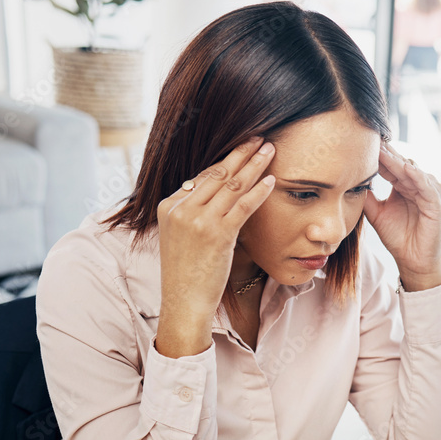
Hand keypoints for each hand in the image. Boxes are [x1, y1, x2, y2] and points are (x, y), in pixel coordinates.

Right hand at [155, 138, 275, 356]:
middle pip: (217, 174)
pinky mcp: (218, 234)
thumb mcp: (180, 236)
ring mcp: (199, 220)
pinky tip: (272, 180)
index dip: (225, 162)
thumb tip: (210, 189)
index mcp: (169, 206)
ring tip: (270, 150)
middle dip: (241, 154)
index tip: (241, 149)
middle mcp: (181, 209)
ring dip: (254, 165)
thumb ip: (192, 212)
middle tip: (259, 138)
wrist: (184, 302)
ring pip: (232, 185)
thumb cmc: (187, 272)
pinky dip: (259, 191)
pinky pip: (243, 206)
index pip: (202, 177)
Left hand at [364, 143, 440, 291]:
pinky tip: (406, 168)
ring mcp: (428, 192)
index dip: (376, 156)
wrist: (412, 261)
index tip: (361, 143)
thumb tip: (351, 181)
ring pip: (412, 171)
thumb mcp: (376, 214)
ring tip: (384, 150)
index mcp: (403, 185)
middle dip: (386, 152)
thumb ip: (366, 197)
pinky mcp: (436, 203)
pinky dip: (417, 176)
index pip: (389, 165)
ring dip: (398, 161)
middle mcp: (416, 185)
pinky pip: (427, 186)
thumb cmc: (397, 238)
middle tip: (371, 138)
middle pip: (400, 163)